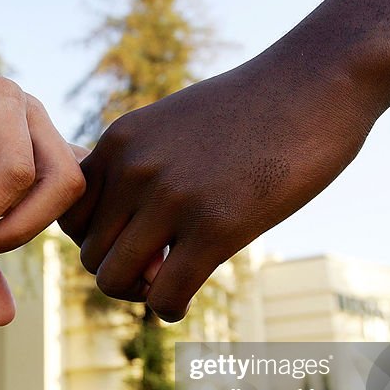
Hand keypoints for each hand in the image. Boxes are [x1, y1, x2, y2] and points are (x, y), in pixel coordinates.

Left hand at [60, 51, 379, 321]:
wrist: (319, 80)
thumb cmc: (254, 106)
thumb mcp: (175, 122)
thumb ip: (142, 163)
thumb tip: (128, 219)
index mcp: (120, 142)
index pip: (71, 216)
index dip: (97, 241)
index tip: (133, 244)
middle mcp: (134, 169)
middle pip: (89, 254)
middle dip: (118, 272)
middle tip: (155, 272)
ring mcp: (172, 198)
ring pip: (113, 279)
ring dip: (139, 295)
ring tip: (168, 285)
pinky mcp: (215, 227)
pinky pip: (164, 295)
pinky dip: (168, 309)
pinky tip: (184, 302)